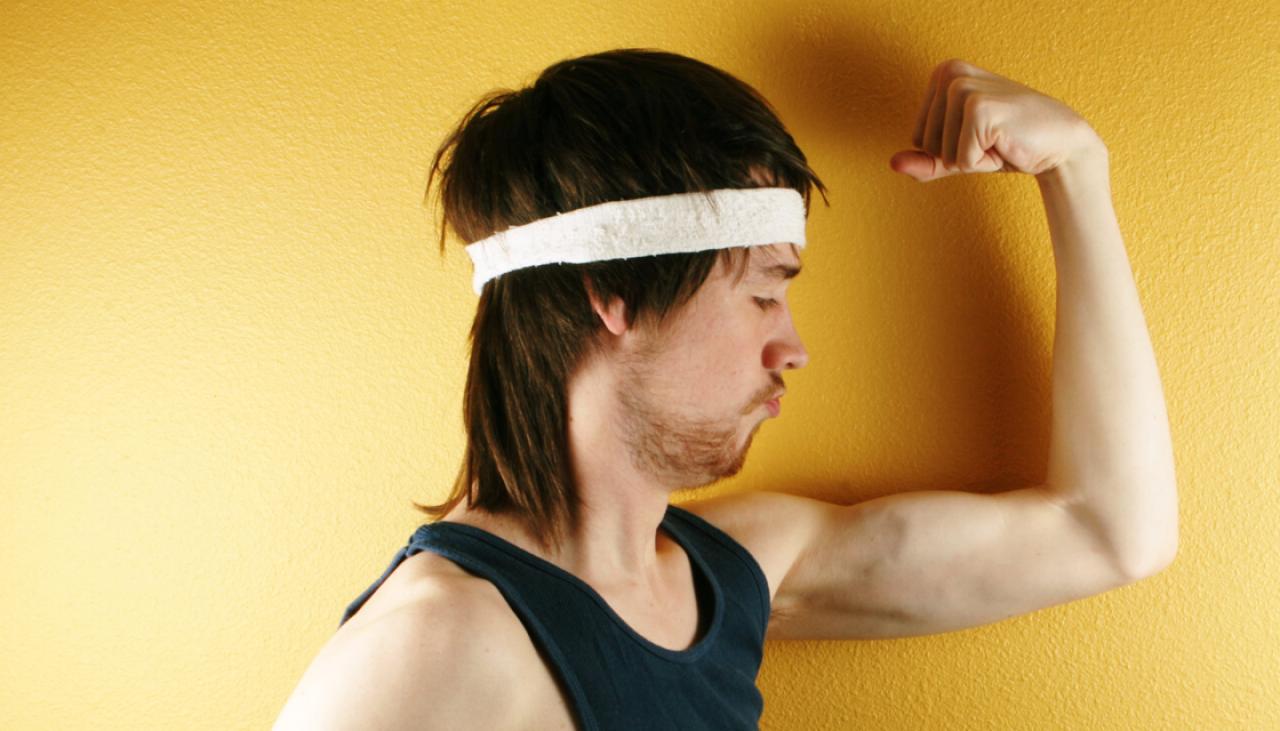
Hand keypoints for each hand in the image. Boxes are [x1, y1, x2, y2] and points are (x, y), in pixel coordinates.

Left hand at [889, 59, 1103, 182]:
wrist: (1059, 145)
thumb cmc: (1005, 145)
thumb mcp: (958, 154)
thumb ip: (924, 161)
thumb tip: (893, 163)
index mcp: (943, 74)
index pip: (918, 136)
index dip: (949, 148)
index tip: (980, 134)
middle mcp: (950, 74)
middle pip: (926, 143)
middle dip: (958, 154)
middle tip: (992, 139)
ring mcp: (964, 89)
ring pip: (942, 153)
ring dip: (971, 158)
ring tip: (999, 140)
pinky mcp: (980, 110)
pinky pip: (962, 160)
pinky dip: (982, 162)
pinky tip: (1005, 145)